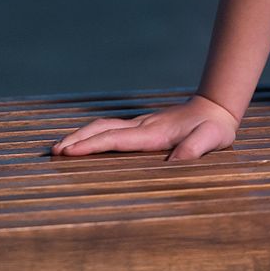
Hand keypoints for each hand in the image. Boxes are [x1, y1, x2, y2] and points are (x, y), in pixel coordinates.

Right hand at [51, 93, 238, 164]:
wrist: (216, 108)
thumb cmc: (214, 129)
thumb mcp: (211, 140)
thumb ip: (194, 149)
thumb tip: (176, 162)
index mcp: (153, 133)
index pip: (115, 139)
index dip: (91, 146)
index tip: (69, 152)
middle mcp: (141, 126)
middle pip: (101, 130)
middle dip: (76, 140)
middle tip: (53, 152)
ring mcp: (140, 124)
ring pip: (102, 127)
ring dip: (79, 136)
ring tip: (58, 148)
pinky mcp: (141, 127)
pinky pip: (110, 130)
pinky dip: (91, 135)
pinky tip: (82, 142)